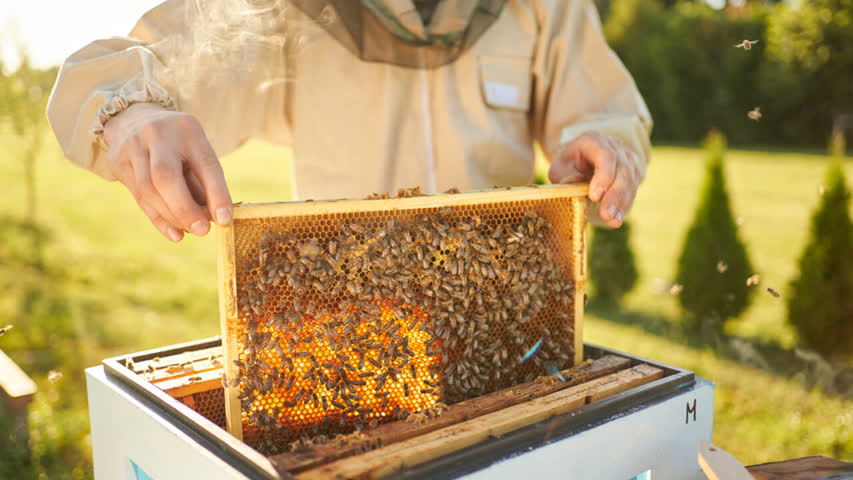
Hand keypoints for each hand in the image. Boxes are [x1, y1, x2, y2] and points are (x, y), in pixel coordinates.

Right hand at [104, 103, 232, 241]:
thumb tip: (215, 218)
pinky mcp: (117, 161)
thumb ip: (205, 182)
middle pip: (165, 176)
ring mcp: (132, 146)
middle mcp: (156, 133)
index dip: (216, 193)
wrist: (134, 118)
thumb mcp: (196, 151)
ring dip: (172, 216)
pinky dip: (159, 219)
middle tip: (203, 230)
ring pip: (148, 189)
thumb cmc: (178, 143)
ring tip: (190, 230)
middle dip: (185, 208)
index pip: (204, 163)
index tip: (224, 219)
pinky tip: (175, 233)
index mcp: (187, 128)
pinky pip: (138, 197)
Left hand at [548, 131, 641, 227]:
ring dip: (622, 203)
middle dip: (614, 195)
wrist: (579, 160)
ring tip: (613, 221)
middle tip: (606, 215)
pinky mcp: (632, 171)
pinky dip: (625, 204)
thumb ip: (566, 176)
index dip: (604, 177)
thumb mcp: (559, 169)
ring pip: (630, 180)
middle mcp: (614, 145)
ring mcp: (626, 157)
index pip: (606, 156)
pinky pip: (633, 188)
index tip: (595, 197)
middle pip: (622, 169)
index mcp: (593, 140)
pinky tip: (617, 218)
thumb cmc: (567, 165)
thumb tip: (578, 184)